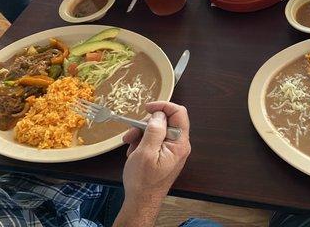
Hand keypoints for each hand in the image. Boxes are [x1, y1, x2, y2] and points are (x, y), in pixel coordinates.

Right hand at [114, 102, 190, 226]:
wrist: (141, 202)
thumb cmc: (143, 181)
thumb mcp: (145, 152)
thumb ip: (154, 130)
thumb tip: (160, 114)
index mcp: (179, 143)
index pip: (179, 113)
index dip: (163, 107)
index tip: (147, 108)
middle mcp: (179, 145)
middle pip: (166, 122)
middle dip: (146, 125)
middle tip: (131, 133)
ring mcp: (172, 151)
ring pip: (158, 131)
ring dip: (141, 135)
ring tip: (130, 146)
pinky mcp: (165, 155)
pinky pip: (155, 142)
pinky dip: (142, 144)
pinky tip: (134, 153)